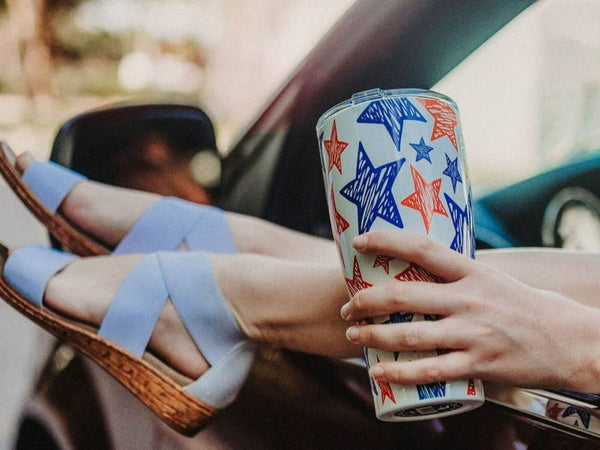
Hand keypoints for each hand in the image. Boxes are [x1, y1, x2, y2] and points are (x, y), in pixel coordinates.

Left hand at [340, 230, 599, 391]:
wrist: (565, 339)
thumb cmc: (519, 304)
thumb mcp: (489, 279)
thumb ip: (454, 275)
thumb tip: (414, 265)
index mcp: (472, 271)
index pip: (422, 248)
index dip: (388, 241)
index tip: (359, 241)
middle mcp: (469, 299)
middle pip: (404, 295)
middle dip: (366, 301)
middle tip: (347, 306)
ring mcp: (472, 333)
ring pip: (409, 334)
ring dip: (373, 335)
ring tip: (353, 333)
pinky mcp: (478, 364)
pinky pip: (429, 370)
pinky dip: (398, 372)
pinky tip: (377, 370)